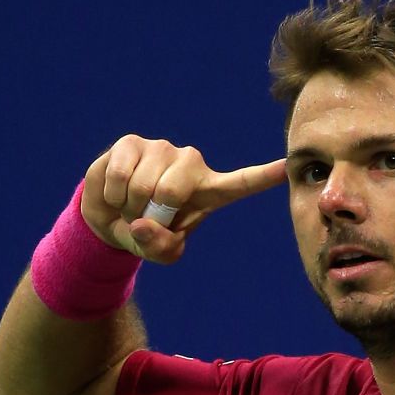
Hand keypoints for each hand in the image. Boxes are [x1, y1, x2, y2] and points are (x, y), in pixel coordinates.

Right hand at [80, 134, 286, 263]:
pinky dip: (111, 196)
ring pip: (141, 186)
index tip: (286, 167)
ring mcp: (162, 149)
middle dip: (149, 215)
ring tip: (131, 205)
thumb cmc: (144, 231)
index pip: (241, 182)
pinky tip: (116, 192)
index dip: (262, 176)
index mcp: (209, 190)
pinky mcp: (132, 143)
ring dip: (128, 207)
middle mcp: (190, 163)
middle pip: (171, 192)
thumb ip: (161, 248)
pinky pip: (119, 175)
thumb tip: (143, 223)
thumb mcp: (157, 251)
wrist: (109, 215)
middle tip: (146, 218)